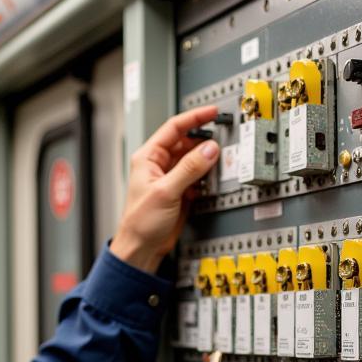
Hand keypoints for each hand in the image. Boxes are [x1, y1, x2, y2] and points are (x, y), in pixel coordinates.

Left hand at [109, 105, 220, 272]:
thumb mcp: (166, 191)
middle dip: (204, 142)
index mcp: (148, 157)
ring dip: (206, 161)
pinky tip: (210, 182)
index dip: (194, 118)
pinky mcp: (180, 192)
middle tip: (221, 141)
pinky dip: (206, 178)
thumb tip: (209, 150)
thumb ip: (189, 169)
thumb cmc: (140, 223)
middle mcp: (159, 165)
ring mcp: (171, 178)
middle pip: (187, 143)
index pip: (174, 128)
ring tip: (218, 162)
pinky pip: (198, 177)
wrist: (142, 249)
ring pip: (194, 160)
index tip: (212, 112)